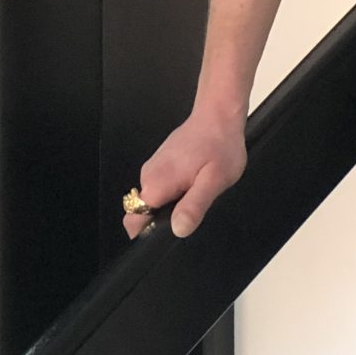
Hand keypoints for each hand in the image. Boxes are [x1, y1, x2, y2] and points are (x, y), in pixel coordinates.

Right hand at [122, 105, 247, 241]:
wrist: (218, 117)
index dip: (147, 234)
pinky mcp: (161, 164)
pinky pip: (162, 188)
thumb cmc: (220, 147)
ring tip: (198, 192)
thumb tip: (178, 230)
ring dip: (174, 205)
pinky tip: (195, 183)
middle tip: (194, 209)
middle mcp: (148, 176)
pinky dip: (176, 192)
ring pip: (155, 201)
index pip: (135, 219)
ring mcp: (153, 169)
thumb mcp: (214, 182)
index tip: (167, 237)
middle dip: (166, 220)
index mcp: (156, 184)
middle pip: (145, 212)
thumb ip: (193, 207)